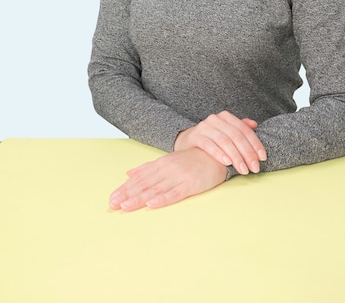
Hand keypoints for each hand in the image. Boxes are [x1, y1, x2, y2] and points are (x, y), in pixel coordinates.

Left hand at [109, 148, 226, 211]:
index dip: (125, 189)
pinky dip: (163, 199)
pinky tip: (152, 204)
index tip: (112, 198)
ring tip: (126, 206)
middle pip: (144, 184)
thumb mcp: (167, 161)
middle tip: (113, 204)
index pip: (139, 178)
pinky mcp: (191, 184)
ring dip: (140, 198)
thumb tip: (128, 174)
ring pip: (156, 190)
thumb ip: (147, 168)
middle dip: (128, 194)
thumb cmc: (189, 160)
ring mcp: (179, 177)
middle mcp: (167, 170)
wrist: (215, 155)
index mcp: (160, 164)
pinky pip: (175, 193)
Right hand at [174, 111, 266, 174]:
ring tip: (243, 170)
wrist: (187, 141)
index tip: (262, 158)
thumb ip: (240, 128)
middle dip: (247, 153)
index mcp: (226, 117)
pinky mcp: (195, 136)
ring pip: (224, 141)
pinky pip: (209, 144)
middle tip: (254, 168)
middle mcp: (215, 119)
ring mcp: (204, 127)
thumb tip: (254, 125)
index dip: (255, 144)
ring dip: (236, 157)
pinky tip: (227, 162)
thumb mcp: (226, 132)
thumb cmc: (211, 139)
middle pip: (236, 136)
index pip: (244, 130)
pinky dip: (219, 153)